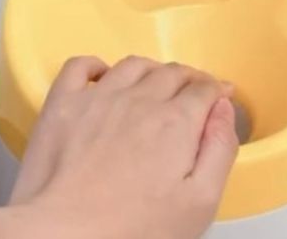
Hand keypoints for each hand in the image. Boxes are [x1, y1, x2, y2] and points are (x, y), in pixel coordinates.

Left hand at [0, 56, 239, 238]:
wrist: (62, 237)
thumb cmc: (131, 230)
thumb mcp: (200, 202)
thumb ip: (221, 149)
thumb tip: (224, 111)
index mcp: (177, 122)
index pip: (205, 88)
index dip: (217, 92)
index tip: (219, 98)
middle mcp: (139, 100)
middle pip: (173, 72)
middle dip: (190, 80)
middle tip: (194, 95)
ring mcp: (97, 100)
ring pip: (134, 65)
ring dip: (152, 71)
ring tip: (155, 87)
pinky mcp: (61, 107)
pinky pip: (80, 66)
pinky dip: (96, 66)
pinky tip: (104, 78)